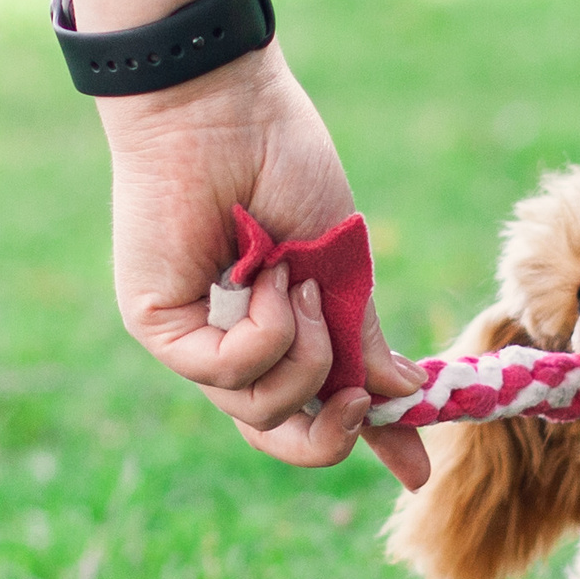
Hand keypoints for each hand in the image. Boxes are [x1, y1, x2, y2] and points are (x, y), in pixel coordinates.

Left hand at [101, 45, 430, 489]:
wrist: (224, 107)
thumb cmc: (282, 162)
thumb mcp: (342, 268)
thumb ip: (363, 339)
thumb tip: (403, 396)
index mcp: (279, 325)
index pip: (317, 406)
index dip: (367, 441)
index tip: (420, 471)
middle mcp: (231, 339)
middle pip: (277, 434)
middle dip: (329, 437)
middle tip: (357, 405)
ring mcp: (193, 337)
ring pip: (257, 410)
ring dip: (302, 354)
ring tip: (296, 283)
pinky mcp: (159, 326)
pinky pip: (226, 372)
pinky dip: (265, 332)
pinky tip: (264, 278)